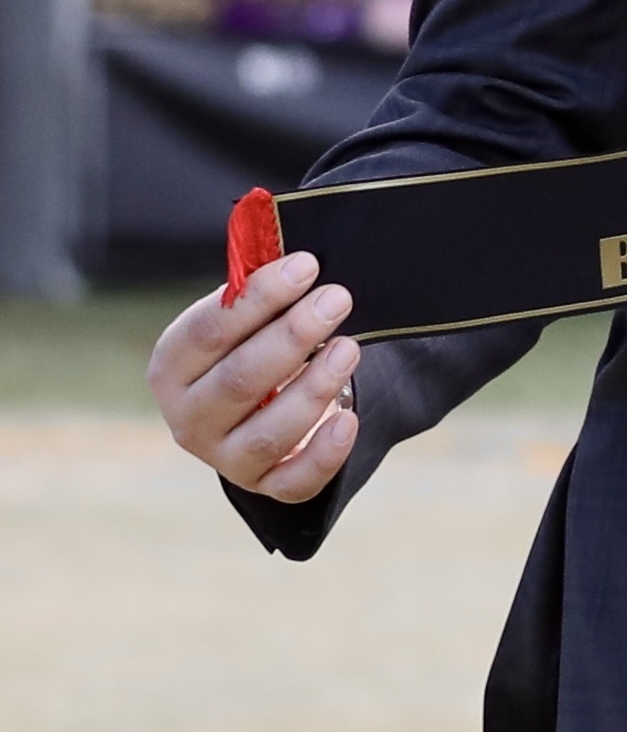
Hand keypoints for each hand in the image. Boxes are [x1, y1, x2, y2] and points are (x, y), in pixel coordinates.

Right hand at [150, 249, 365, 505]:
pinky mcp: (266, 485)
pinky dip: (324, 452)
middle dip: (293, 336)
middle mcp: (188, 417)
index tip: (307, 265)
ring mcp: (225, 457)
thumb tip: (286, 247)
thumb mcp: (249, 318)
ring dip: (314, 387)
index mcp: (171, 367)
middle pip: (239, 380)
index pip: (207, 331)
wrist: (266, 409)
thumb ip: (258, 290)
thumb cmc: (257, 346)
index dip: (258, 297)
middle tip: (338, 298)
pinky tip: (349, 419)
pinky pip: (294, 480)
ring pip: (268, 430)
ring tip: (350, 348)